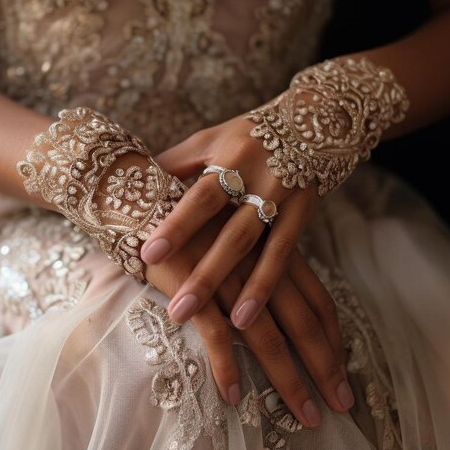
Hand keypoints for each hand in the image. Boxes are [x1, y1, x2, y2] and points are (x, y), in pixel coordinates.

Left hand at [141, 111, 319, 330]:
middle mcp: (261, 179)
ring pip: (260, 250)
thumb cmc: (247, 134)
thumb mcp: (210, 139)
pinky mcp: (303, 215)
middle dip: (207, 273)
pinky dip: (266, 285)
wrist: (313, 122)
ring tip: (225, 327)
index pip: (200, 197)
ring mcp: (285, 199)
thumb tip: (137, 182)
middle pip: (232, 233)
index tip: (148, 255)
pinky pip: (284, 256)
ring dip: (243, 289)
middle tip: (179, 309)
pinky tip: (249, 316)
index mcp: (231, 157)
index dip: (176, 226)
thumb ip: (176, 163)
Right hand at [145, 205, 352, 427]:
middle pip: (302, 324)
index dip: (333, 337)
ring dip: (287, 380)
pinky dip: (226, 367)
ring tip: (304, 415)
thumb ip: (260, 259)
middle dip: (325, 367)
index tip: (343, 368)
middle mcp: (258, 266)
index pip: (317, 299)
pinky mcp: (193, 288)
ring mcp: (228, 278)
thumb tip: (276, 293)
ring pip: (266, 337)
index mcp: (273, 251)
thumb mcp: (237, 233)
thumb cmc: (194, 219)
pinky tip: (233, 396)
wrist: (146, 199)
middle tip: (342, 405)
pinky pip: (215, 334)